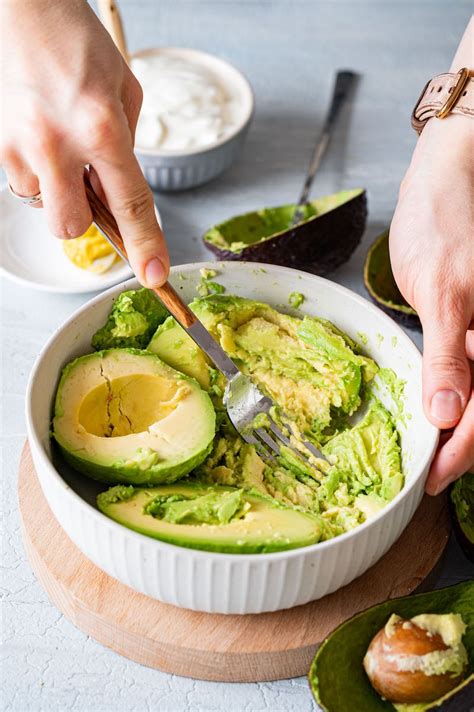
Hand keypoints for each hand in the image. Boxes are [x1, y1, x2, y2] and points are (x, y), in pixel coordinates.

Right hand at [0, 0, 168, 286]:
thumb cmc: (81, 45)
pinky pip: (22, 180)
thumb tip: (116, 189)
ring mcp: (19, 146)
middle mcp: (56, 144)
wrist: (26, 9)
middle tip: (89, 186)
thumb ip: (127, 149)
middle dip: (84, 220)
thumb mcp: (126, 93)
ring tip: (60, 142)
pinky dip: (37, 169)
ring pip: (42, 204)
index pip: (129, 204)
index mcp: (101, 128)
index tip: (154, 276)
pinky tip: (41, 133)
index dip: (145, 245)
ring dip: (57, 189)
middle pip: (70, 228)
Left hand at [390, 115, 473, 493]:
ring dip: (466, 426)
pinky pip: (472, 367)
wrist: (447, 176)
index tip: (435, 478)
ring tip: (439, 452)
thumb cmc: (446, 221)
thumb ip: (449, 356)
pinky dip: (460, 394)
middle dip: (466, 445)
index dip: (464, 451)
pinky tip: (444, 410)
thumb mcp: (443, 291)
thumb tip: (450, 415)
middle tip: (434, 474)